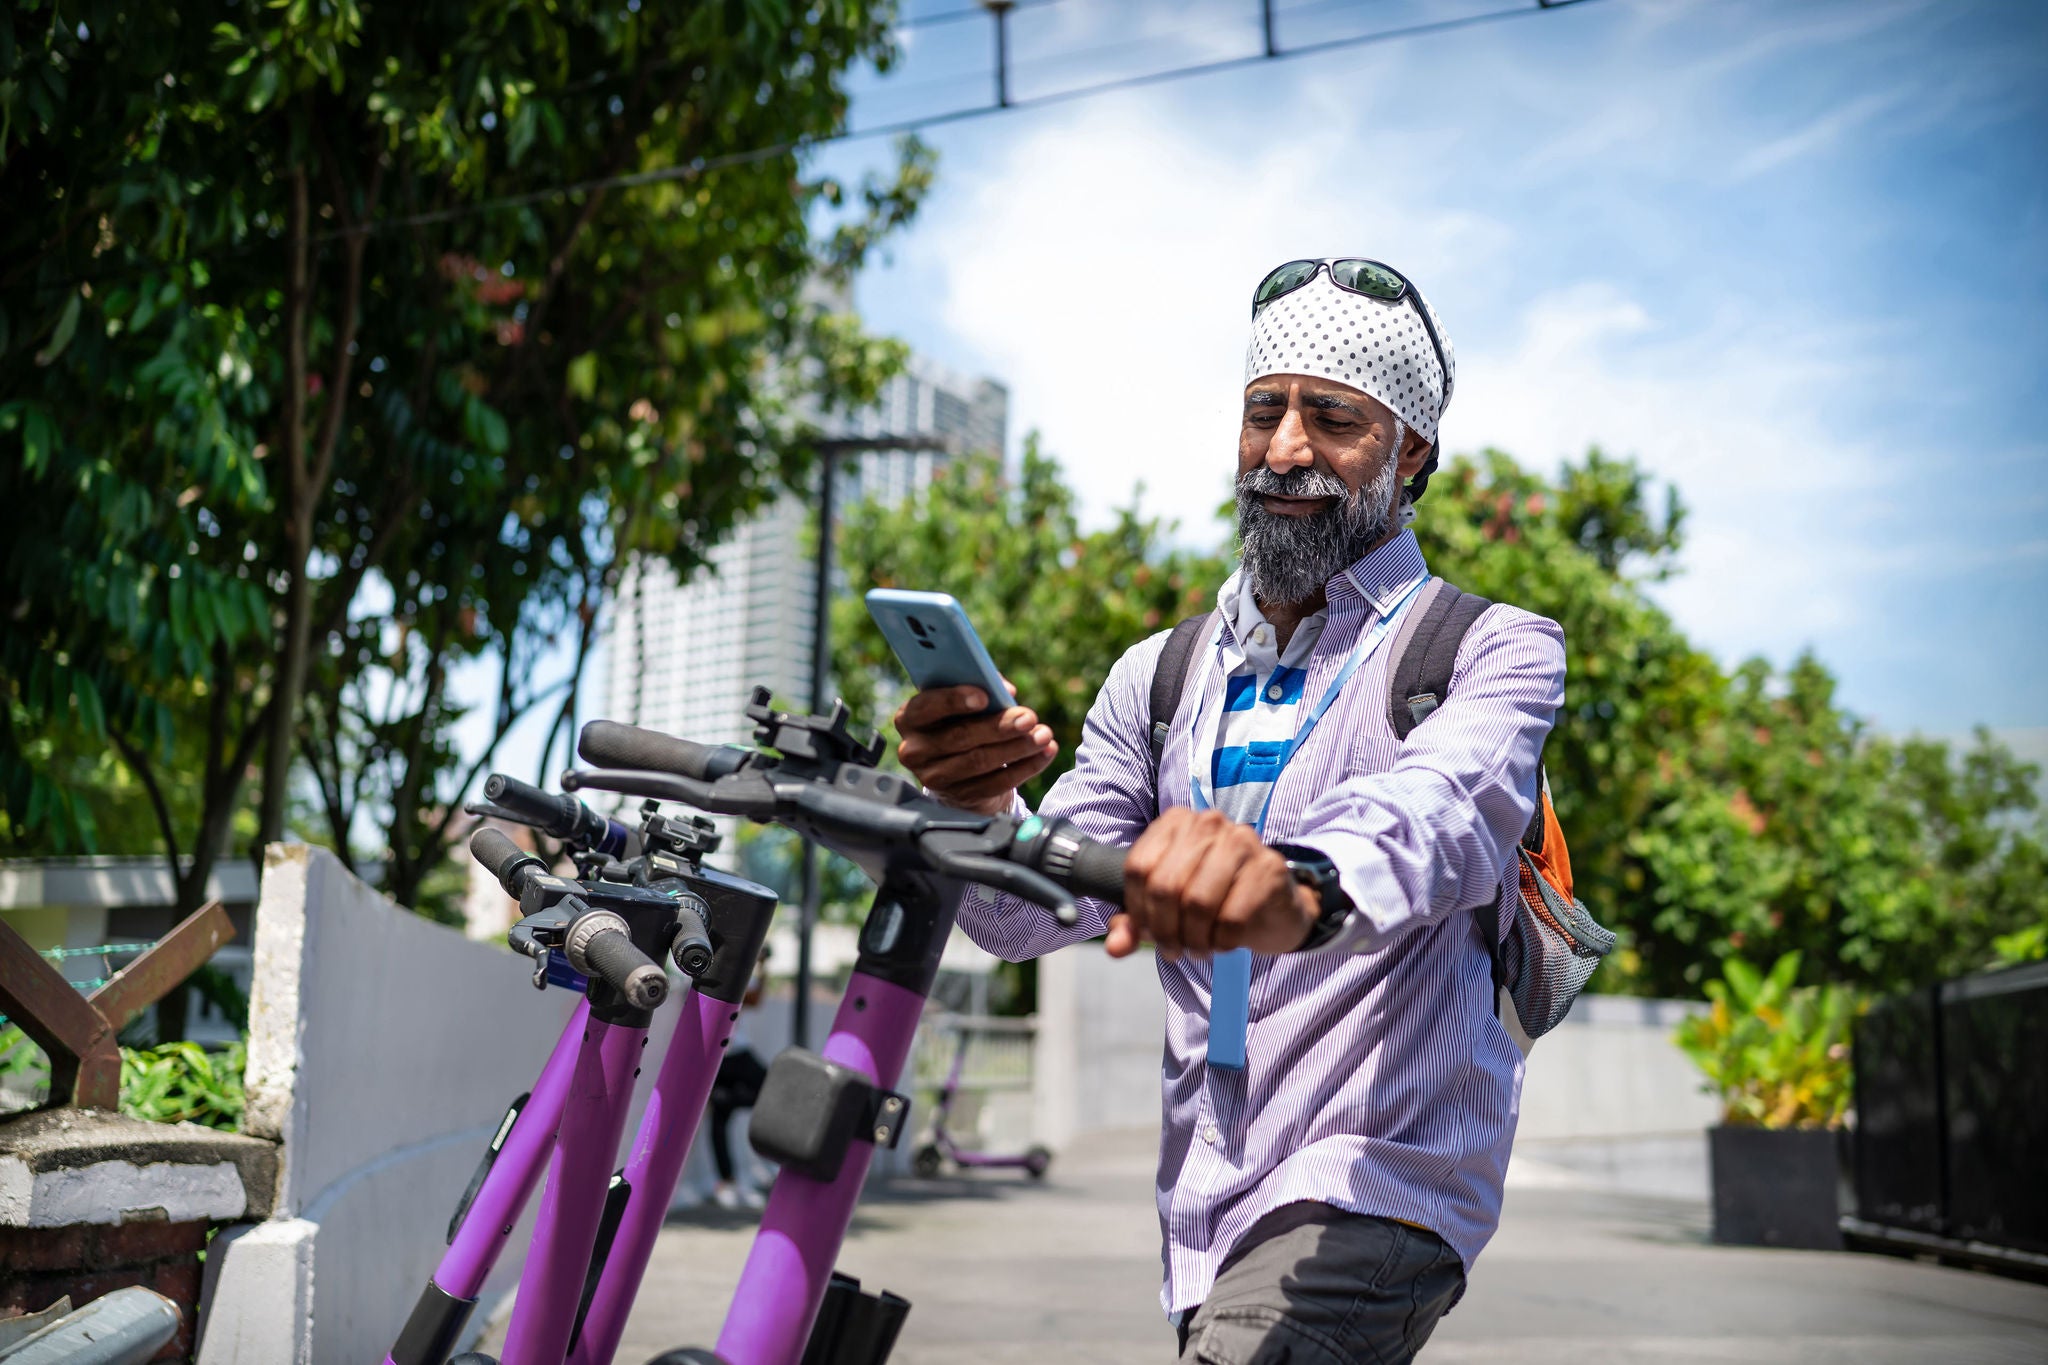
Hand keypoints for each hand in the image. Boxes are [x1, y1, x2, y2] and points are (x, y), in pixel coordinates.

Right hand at [893, 682, 1058, 815]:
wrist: (957, 765)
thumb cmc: (961, 721)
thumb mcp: (962, 701)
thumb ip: (980, 688)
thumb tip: (1006, 691)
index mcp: (910, 718)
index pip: (926, 707)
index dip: (954, 701)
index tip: (985, 696)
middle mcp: (915, 750)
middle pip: (959, 737)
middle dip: (999, 726)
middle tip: (1028, 718)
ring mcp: (935, 777)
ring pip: (980, 761)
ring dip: (1017, 748)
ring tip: (1043, 735)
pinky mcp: (959, 796)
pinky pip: (995, 783)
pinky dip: (1025, 767)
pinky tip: (1043, 754)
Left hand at [1105, 808, 1317, 959]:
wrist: (1273, 904)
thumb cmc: (1214, 899)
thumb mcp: (1168, 908)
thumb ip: (1136, 924)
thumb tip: (1114, 947)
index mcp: (1176, 822)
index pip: (1138, 869)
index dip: (1137, 910)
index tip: (1148, 933)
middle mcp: (1208, 823)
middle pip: (1165, 887)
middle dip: (1165, 930)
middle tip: (1173, 951)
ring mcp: (1242, 841)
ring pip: (1198, 903)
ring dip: (1194, 939)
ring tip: (1198, 949)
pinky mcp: (1269, 868)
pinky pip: (1232, 918)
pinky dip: (1222, 941)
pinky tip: (1223, 943)